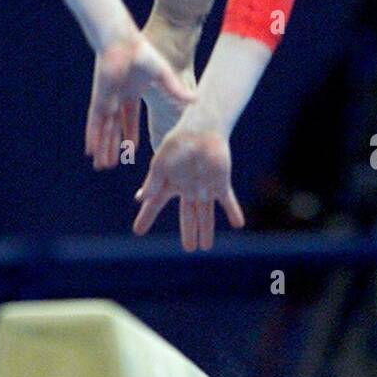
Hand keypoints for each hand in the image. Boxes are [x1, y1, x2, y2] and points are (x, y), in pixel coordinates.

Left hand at [85, 35, 194, 169]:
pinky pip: (95, 122)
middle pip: (114, 128)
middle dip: (113, 146)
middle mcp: (117, 98)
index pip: (130, 119)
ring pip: (104, 129)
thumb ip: (176, 90)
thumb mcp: (163, 76)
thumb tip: (197, 101)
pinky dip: (93, 136)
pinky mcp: (99, 99)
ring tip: (101, 166)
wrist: (123, 44)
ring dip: (103, 147)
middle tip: (111, 165)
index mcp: (132, 92)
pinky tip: (91, 151)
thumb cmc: (142, 54)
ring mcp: (107, 99)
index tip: (131, 150)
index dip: (130, 134)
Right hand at [133, 118, 244, 250]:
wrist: (202, 128)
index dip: (146, 216)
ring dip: (206, 230)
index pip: (155, 204)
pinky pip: (227, 201)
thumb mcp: (161, 161)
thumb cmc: (178, 142)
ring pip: (205, 214)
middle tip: (189, 248)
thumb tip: (141, 198)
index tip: (138, 231)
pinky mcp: (220, 183)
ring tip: (205, 247)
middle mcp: (187, 187)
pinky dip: (233, 212)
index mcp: (169, 182)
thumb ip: (153, 180)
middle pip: (188, 215)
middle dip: (188, 231)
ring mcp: (204, 187)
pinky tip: (239, 224)